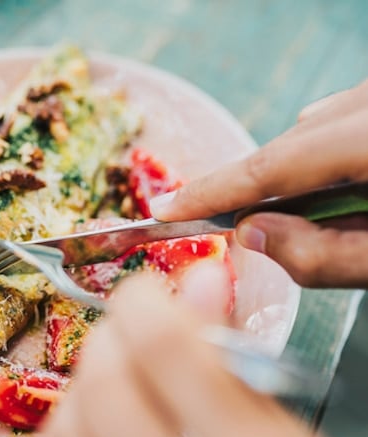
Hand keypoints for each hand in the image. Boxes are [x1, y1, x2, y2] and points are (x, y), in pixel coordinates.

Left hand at [40, 272, 357, 436]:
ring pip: (65, 427)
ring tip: (125, 374)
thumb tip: (200, 281)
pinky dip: (74, 427)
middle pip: (103, 385)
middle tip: (137, 327)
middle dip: (114, 336)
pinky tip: (107, 424)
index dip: (147, 300)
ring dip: (87, 380)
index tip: (152, 289)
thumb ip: (246, 370)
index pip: (165, 351)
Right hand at [149, 80, 367, 287]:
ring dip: (299, 177)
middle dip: (262, 193)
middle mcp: (366, 105)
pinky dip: (322, 157)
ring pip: (308, 133)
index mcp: (367, 139)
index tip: (165, 210)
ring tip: (343, 218)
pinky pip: (333, 122)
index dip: (208, 192)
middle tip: (261, 233)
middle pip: (283, 148)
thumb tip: (253, 231)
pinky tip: (351, 184)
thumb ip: (323, 256)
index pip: (267, 168)